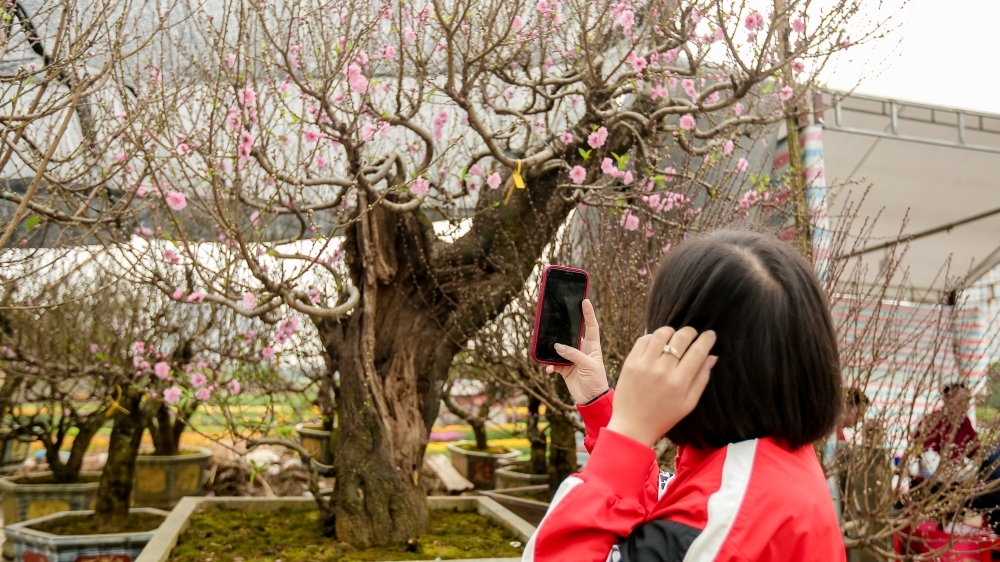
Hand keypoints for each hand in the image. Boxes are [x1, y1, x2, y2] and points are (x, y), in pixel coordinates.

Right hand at [546, 299, 608, 403]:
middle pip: (572, 335)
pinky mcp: (565, 369)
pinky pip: (554, 363)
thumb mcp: (588, 365)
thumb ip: (574, 354)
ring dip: (553, 350)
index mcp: (592, 347)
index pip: (591, 326)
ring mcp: (572, 359)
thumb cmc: (596, 381)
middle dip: (564, 328)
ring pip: (559, 348)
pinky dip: (550, 365)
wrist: (591, 399)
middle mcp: (582, 350)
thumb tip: (558, 347)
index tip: (585, 301)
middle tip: (557, 319)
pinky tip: (549, 369)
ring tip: (549, 350)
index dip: (589, 314)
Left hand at [607, 326, 716, 446]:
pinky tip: (658, 344)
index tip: (710, 334)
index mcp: (679, 383)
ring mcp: (643, 365)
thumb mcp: (688, 403)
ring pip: (661, 334)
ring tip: (674, 338)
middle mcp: (661, 371)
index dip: (707, 339)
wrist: (632, 425)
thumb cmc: (664, 417)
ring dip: (672, 331)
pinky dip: (653, 336)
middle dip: (691, 332)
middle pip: (681, 338)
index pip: (698, 351)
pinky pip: (643, 339)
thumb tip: (712, 356)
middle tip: (693, 335)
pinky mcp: (630, 363)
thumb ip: (702, 379)